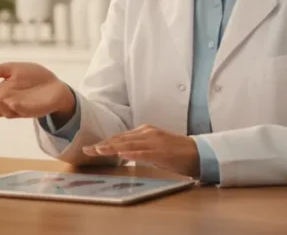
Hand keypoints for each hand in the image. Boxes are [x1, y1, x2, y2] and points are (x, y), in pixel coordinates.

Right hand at [0, 62, 75, 120]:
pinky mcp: (34, 109)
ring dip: (1, 107)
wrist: (54, 83)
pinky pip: (24, 111)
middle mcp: (9, 104)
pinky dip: (18, 108)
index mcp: (1, 96)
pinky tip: (13, 103)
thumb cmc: (32, 77)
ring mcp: (21, 108)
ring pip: (8, 112)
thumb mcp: (11, 69)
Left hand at [83, 125, 200, 177]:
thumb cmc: (176, 153)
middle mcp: (147, 133)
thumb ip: (138, 148)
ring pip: (129, 144)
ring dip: (112, 148)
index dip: (104, 142)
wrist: (199, 153)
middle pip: (121, 139)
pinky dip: (132, 153)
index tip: (90, 148)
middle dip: (103, 145)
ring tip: (98, 151)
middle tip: (87, 150)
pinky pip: (144, 152)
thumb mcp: (153, 148)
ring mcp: (155, 141)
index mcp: (145, 131)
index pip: (120, 137)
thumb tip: (122, 153)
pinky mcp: (162, 151)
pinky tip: (122, 155)